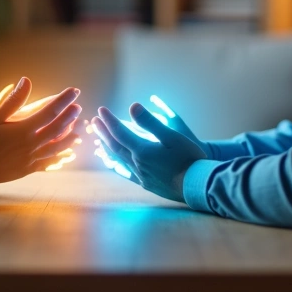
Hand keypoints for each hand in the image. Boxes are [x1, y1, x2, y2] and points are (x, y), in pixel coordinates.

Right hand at [0, 77, 80, 186]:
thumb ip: (12, 99)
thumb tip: (26, 81)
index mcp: (24, 129)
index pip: (50, 111)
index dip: (64, 100)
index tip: (74, 91)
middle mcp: (31, 144)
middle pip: (57, 129)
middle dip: (69, 117)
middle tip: (78, 108)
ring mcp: (31, 158)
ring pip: (56, 148)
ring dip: (69, 139)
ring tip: (78, 133)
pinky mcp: (28, 169)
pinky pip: (48, 164)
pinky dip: (59, 159)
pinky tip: (66, 157)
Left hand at [92, 102, 206, 202]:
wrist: (197, 186)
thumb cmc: (189, 158)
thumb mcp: (172, 136)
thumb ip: (150, 122)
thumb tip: (132, 106)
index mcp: (142, 150)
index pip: (120, 131)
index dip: (109, 120)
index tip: (101, 110)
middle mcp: (137, 164)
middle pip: (115, 146)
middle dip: (104, 132)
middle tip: (94, 122)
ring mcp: (141, 176)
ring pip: (118, 160)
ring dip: (108, 148)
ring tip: (100, 141)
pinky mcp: (147, 184)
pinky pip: (126, 173)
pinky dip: (117, 165)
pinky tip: (115, 165)